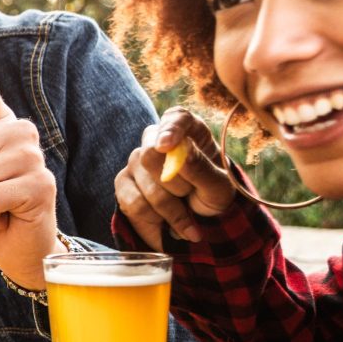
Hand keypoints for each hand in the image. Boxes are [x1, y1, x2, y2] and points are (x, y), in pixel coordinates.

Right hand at [113, 107, 238, 249]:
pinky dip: (155, 219)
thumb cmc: (212, 196)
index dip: (170, 129)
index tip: (167, 146)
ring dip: (170, 207)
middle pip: (150, 153)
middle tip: (191, 195)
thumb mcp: (219, 187)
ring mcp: (137, 162)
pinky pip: (134, 203)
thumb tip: (179, 153)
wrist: (199, 220)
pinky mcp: (123, 185)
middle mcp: (157, 141)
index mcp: (188, 132)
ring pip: (145, 184)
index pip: (176, 118)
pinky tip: (167, 223)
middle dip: (174, 183)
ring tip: (185, 212)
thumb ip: (202, 169)